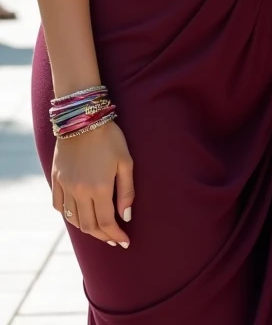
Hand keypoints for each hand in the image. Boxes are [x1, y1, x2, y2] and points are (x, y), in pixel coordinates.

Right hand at [52, 122, 133, 246]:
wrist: (83, 117)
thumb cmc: (110, 137)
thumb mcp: (126, 161)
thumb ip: (127, 191)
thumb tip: (126, 216)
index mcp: (99, 188)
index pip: (106, 222)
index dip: (116, 235)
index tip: (124, 242)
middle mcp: (80, 191)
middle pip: (89, 226)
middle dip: (103, 236)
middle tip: (113, 239)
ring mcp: (65, 186)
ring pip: (73, 219)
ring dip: (86, 229)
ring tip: (98, 230)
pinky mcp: (56, 179)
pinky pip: (58, 205)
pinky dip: (67, 215)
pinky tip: (77, 215)